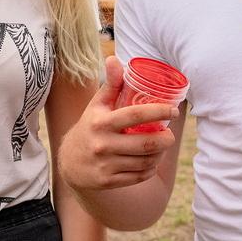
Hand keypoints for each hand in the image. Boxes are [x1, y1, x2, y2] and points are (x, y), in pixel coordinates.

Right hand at [58, 56, 178, 190]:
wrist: (69, 162)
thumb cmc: (90, 126)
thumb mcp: (97, 105)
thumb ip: (111, 84)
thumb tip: (115, 59)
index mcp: (101, 122)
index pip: (135, 115)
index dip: (158, 112)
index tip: (173, 111)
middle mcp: (102, 144)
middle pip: (145, 144)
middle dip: (165, 140)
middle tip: (170, 135)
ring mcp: (105, 165)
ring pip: (144, 161)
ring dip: (159, 154)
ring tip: (163, 146)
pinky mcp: (108, 181)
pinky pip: (138, 176)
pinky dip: (150, 169)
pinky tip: (152, 161)